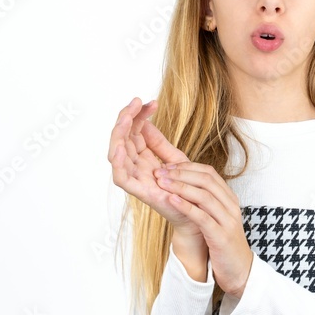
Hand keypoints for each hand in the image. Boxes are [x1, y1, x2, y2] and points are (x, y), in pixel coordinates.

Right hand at [107, 97, 202, 243]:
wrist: (198, 212)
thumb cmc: (187, 188)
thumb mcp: (175, 158)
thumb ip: (159, 142)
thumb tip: (145, 123)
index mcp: (142, 157)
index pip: (134, 130)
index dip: (139, 114)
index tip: (151, 102)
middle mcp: (135, 165)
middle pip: (122, 137)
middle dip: (126, 118)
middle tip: (136, 102)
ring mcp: (136, 178)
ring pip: (116, 153)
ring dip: (119, 134)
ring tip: (126, 118)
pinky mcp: (139, 191)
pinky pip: (121, 177)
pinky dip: (118, 163)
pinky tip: (122, 147)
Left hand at [152, 161, 253, 298]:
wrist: (239, 271)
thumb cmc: (222, 244)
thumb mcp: (216, 218)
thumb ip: (204, 203)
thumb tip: (180, 187)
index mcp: (229, 199)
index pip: (209, 173)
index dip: (187, 166)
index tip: (166, 166)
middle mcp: (231, 206)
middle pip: (206, 180)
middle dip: (181, 173)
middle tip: (160, 172)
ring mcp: (228, 221)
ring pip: (204, 196)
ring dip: (180, 187)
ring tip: (161, 183)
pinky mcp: (221, 236)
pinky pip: (202, 217)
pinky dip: (186, 206)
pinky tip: (171, 200)